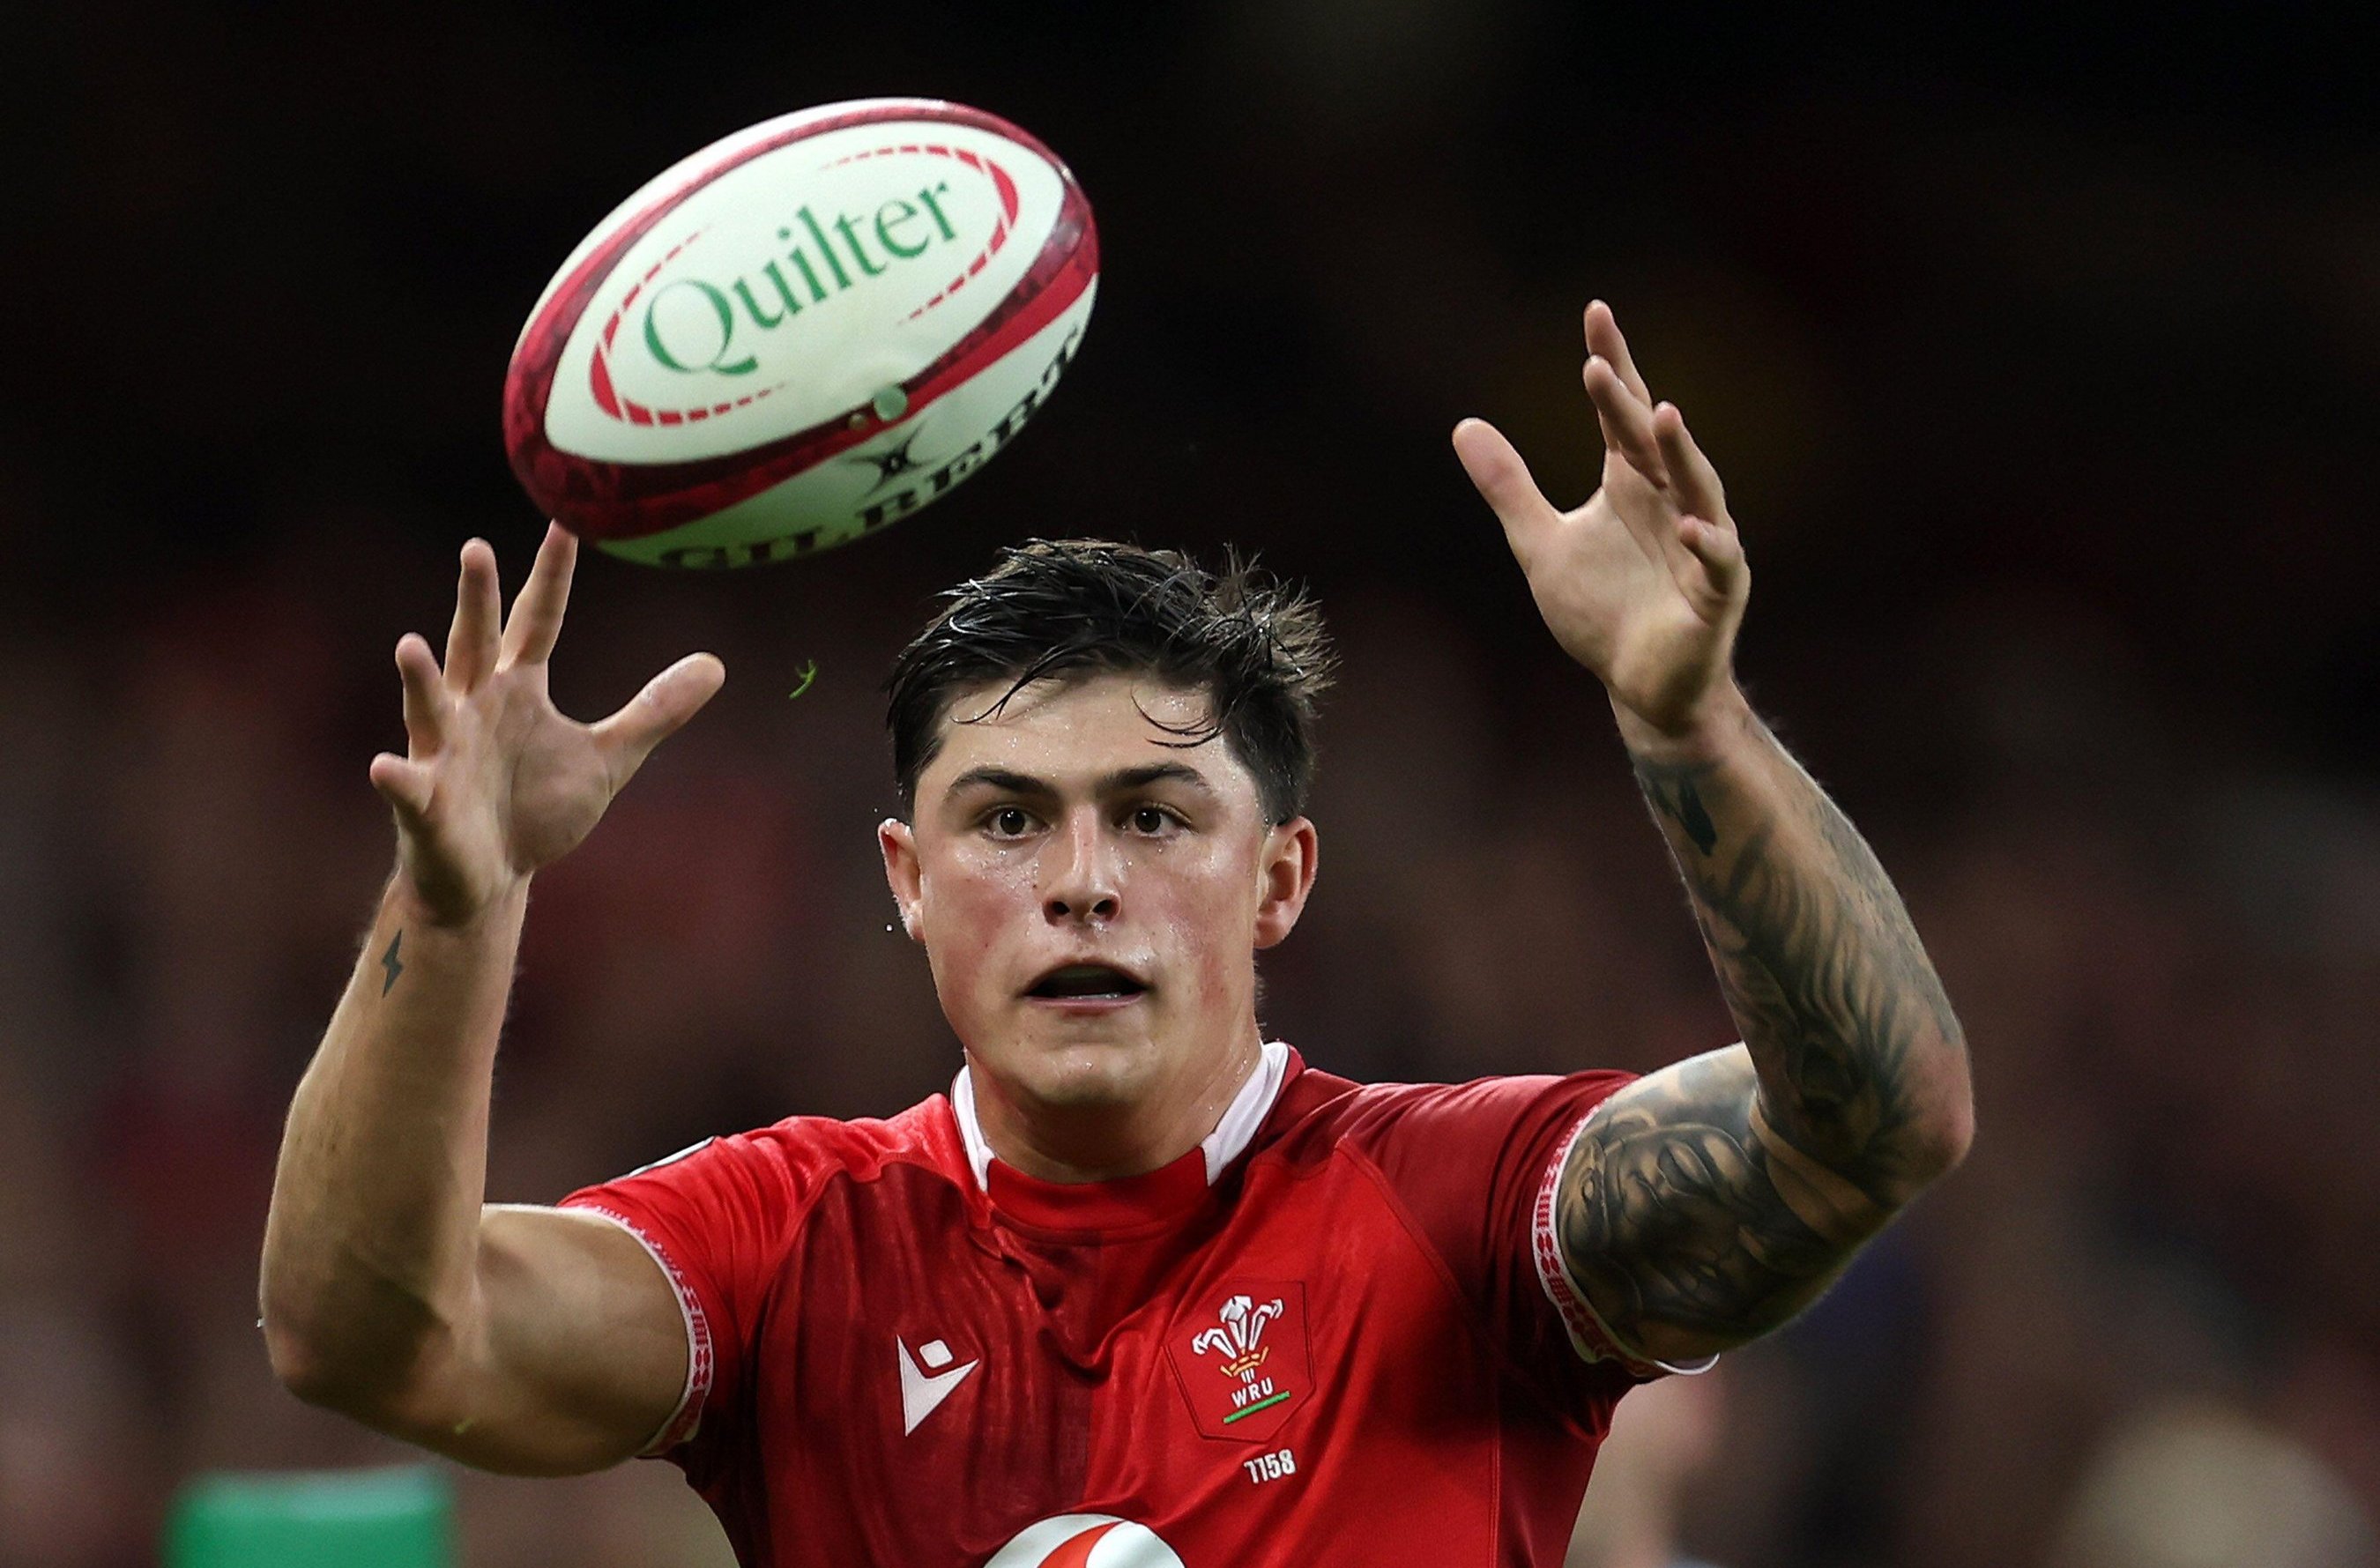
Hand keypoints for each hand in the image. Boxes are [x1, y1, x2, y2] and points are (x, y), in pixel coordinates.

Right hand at [369, 524, 724, 926]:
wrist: (492, 879)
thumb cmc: (536, 810)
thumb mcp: (608, 757)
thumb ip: (653, 711)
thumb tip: (716, 664)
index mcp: (517, 689)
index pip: (538, 621)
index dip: (551, 577)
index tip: (565, 523)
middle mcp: (474, 707)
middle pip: (477, 644)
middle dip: (476, 601)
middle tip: (478, 550)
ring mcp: (445, 752)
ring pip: (431, 706)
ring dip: (421, 678)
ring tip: (410, 645)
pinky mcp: (425, 804)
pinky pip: (408, 787)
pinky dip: (397, 779)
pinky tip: (388, 768)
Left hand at [1454, 301, 1748, 743]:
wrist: (1641, 687)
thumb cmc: (1600, 613)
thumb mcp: (1539, 545)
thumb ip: (1508, 488)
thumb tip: (1463, 425)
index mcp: (1631, 483)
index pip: (1621, 413)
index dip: (1610, 365)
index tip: (1594, 314)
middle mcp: (1671, 500)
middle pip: (1651, 441)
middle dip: (1628, 403)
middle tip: (1597, 365)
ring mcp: (1701, 543)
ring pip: (1696, 487)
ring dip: (1681, 453)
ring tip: (1662, 415)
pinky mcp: (1717, 591)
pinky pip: (1718, 561)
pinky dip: (1707, 543)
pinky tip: (1690, 526)